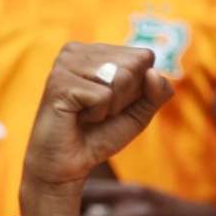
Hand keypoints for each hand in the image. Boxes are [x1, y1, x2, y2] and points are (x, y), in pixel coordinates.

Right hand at [20, 43, 174, 200]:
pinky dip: (97, 114)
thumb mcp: (139, 113)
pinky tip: (78, 117)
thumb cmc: (99, 135)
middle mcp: (78, 50)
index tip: (114, 103)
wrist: (67, 165)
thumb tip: (154, 72)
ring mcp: (65, 63)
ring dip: (111, 107)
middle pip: (135, 64)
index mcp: (96, 50)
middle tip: (99, 112)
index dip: (139, 88)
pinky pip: (103, 95)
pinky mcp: (59, 81)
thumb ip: (156, 93)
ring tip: (88, 114)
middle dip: (125, 97)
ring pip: (121, 77)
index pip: (144, 56)